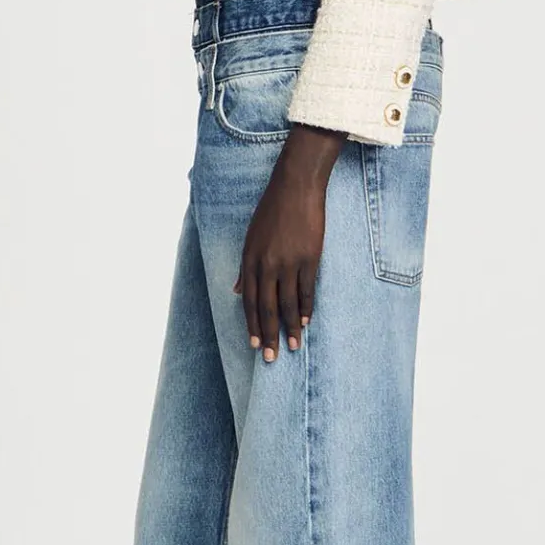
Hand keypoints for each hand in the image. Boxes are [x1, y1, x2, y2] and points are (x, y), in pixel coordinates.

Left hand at [234, 123, 345, 360]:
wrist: (295, 186)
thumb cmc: (272, 210)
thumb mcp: (250, 237)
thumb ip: (244, 266)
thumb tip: (235, 290)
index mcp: (249, 259)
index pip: (248, 300)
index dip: (251, 325)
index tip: (255, 345)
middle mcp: (266, 264)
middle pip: (266, 307)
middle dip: (269, 335)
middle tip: (272, 357)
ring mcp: (288, 262)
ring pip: (287, 303)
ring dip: (290, 327)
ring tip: (295, 346)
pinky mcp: (309, 257)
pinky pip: (307, 289)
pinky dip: (306, 307)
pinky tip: (305, 321)